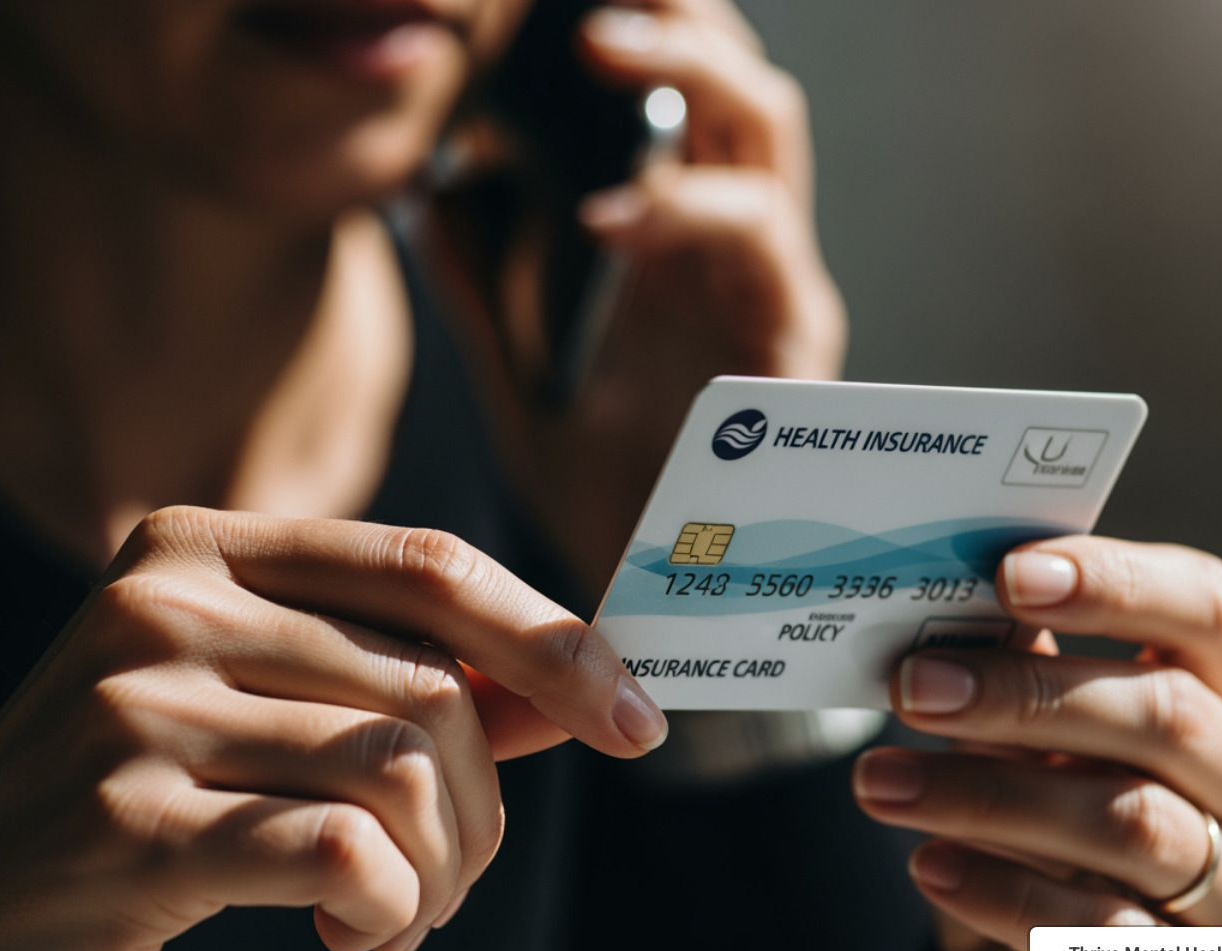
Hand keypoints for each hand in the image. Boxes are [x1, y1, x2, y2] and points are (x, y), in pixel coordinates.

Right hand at [0, 508, 664, 950]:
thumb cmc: (129, 804)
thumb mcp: (258, 714)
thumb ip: (398, 686)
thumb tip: (570, 689)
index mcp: (203, 547)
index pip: (428, 566)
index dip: (553, 637)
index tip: (635, 714)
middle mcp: (162, 603)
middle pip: (431, 683)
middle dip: (486, 804)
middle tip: (458, 875)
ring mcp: (132, 708)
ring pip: (401, 769)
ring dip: (444, 869)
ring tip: (404, 913)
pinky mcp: (120, 823)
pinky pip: (341, 851)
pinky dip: (389, 906)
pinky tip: (357, 933)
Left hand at [424, 0, 845, 592]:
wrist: (650, 618)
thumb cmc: (601, 498)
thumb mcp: (521, 384)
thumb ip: (484, 291)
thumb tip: (428, 195)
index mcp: (680, 256)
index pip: (690, 111)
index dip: (658, 37)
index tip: (567, 12)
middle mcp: (735, 263)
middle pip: (743, 99)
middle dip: (685, 32)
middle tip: (597, 13)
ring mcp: (770, 301)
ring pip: (768, 149)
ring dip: (697, 87)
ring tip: (602, 48)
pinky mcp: (794, 358)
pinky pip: (766, 254)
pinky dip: (691, 214)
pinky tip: (610, 218)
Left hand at [852, 536, 1221, 950]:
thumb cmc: (1033, 846)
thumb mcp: (1019, 748)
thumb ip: (1013, 672)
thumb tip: (958, 602)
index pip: (1205, 610)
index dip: (1114, 582)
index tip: (1007, 573)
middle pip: (1166, 714)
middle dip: (1025, 693)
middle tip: (912, 686)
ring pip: (1132, 822)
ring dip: (987, 796)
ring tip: (879, 782)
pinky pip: (1103, 933)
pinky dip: (1002, 893)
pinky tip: (927, 867)